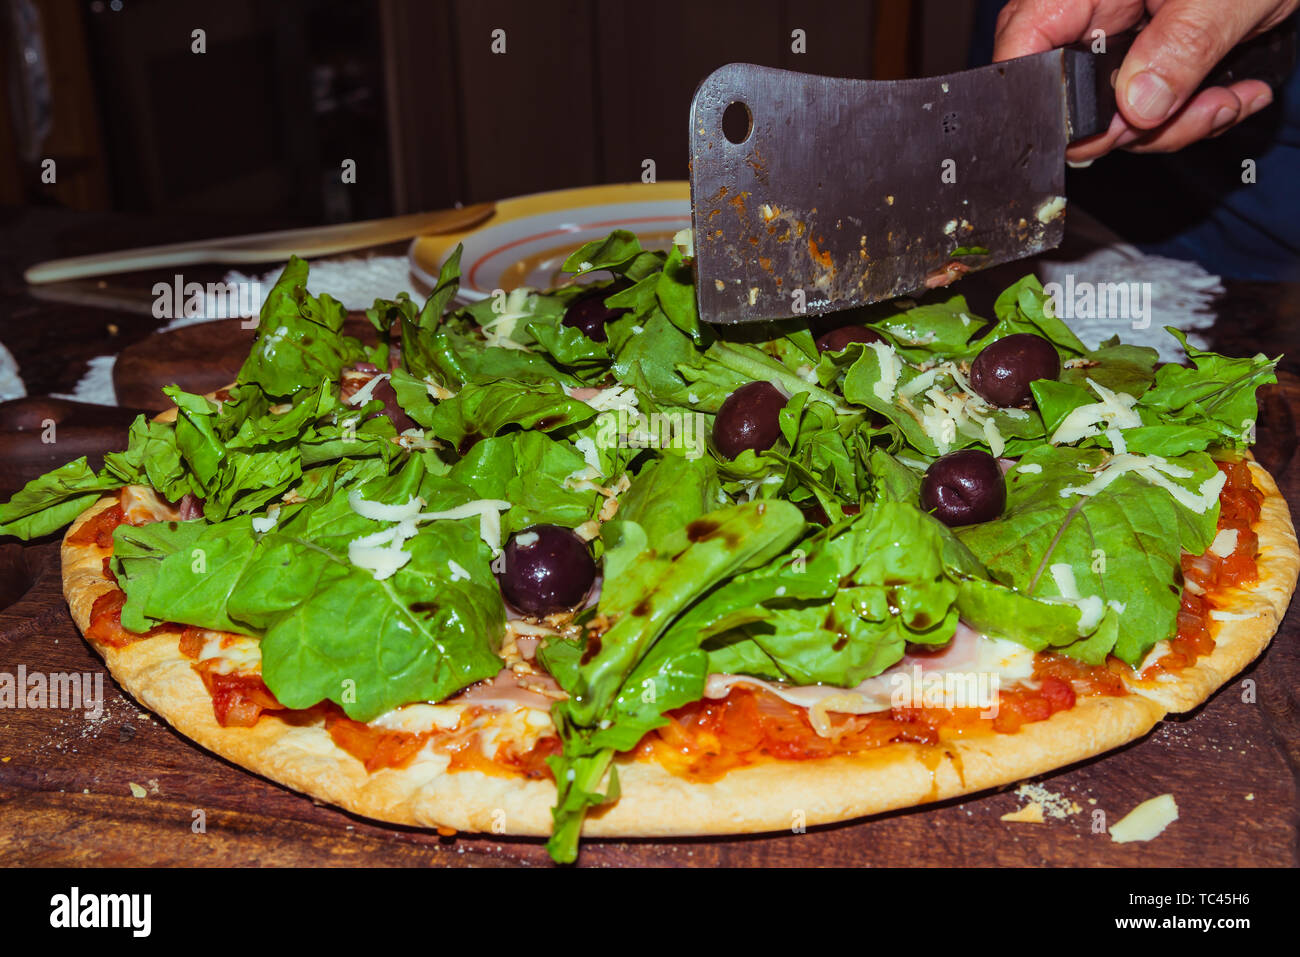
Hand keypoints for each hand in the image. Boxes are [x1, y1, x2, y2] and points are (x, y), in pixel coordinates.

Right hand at [993, 0, 1297, 159]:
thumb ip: (1181, 47)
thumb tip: (1136, 108)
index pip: (1023, 47)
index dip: (1048, 100)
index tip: (1103, 129)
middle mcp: (1089, 9)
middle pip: (1067, 94)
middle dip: (1130, 125)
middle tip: (1187, 113)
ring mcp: (1116, 33)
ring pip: (1111, 113)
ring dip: (1172, 125)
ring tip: (1224, 101)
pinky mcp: (1145, 54)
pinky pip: (1146, 106)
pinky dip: (1188, 114)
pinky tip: (1229, 93)